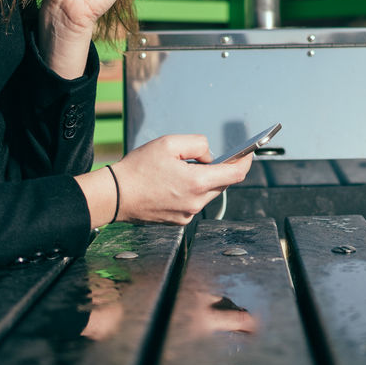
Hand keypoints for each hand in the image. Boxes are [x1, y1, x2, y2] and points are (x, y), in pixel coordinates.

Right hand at [84, 135, 252, 226]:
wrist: (115, 196)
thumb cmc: (138, 169)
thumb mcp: (169, 143)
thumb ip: (197, 144)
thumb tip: (209, 156)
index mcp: (197, 182)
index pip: (235, 174)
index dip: (246, 162)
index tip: (249, 154)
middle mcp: (196, 202)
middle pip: (222, 183)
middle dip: (222, 169)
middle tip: (213, 157)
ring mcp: (187, 214)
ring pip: (208, 193)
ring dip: (205, 180)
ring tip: (186, 169)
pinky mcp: (179, 221)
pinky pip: (195, 203)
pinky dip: (193, 191)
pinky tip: (175, 183)